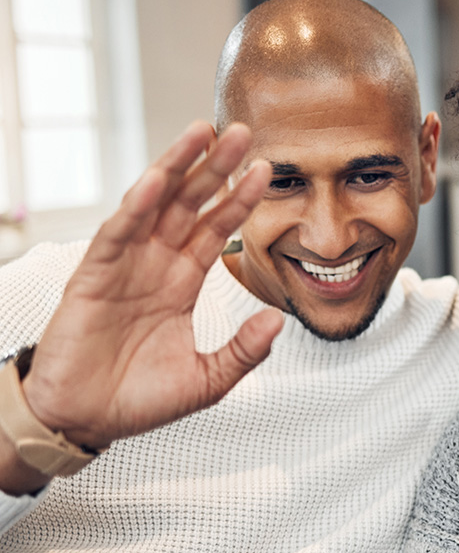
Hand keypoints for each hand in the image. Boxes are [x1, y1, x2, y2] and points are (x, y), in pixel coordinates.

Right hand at [19, 121, 281, 454]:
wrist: (85, 420)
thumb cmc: (138, 400)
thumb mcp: (207, 380)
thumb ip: (244, 350)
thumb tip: (278, 320)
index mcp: (181, 283)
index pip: (217, 231)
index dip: (240, 200)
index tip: (266, 171)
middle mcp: (155, 265)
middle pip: (191, 205)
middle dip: (217, 168)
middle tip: (242, 132)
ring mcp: (124, 266)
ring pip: (154, 204)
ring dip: (178, 168)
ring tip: (201, 134)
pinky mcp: (93, 276)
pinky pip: (116, 234)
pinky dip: (136, 206)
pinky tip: (157, 181)